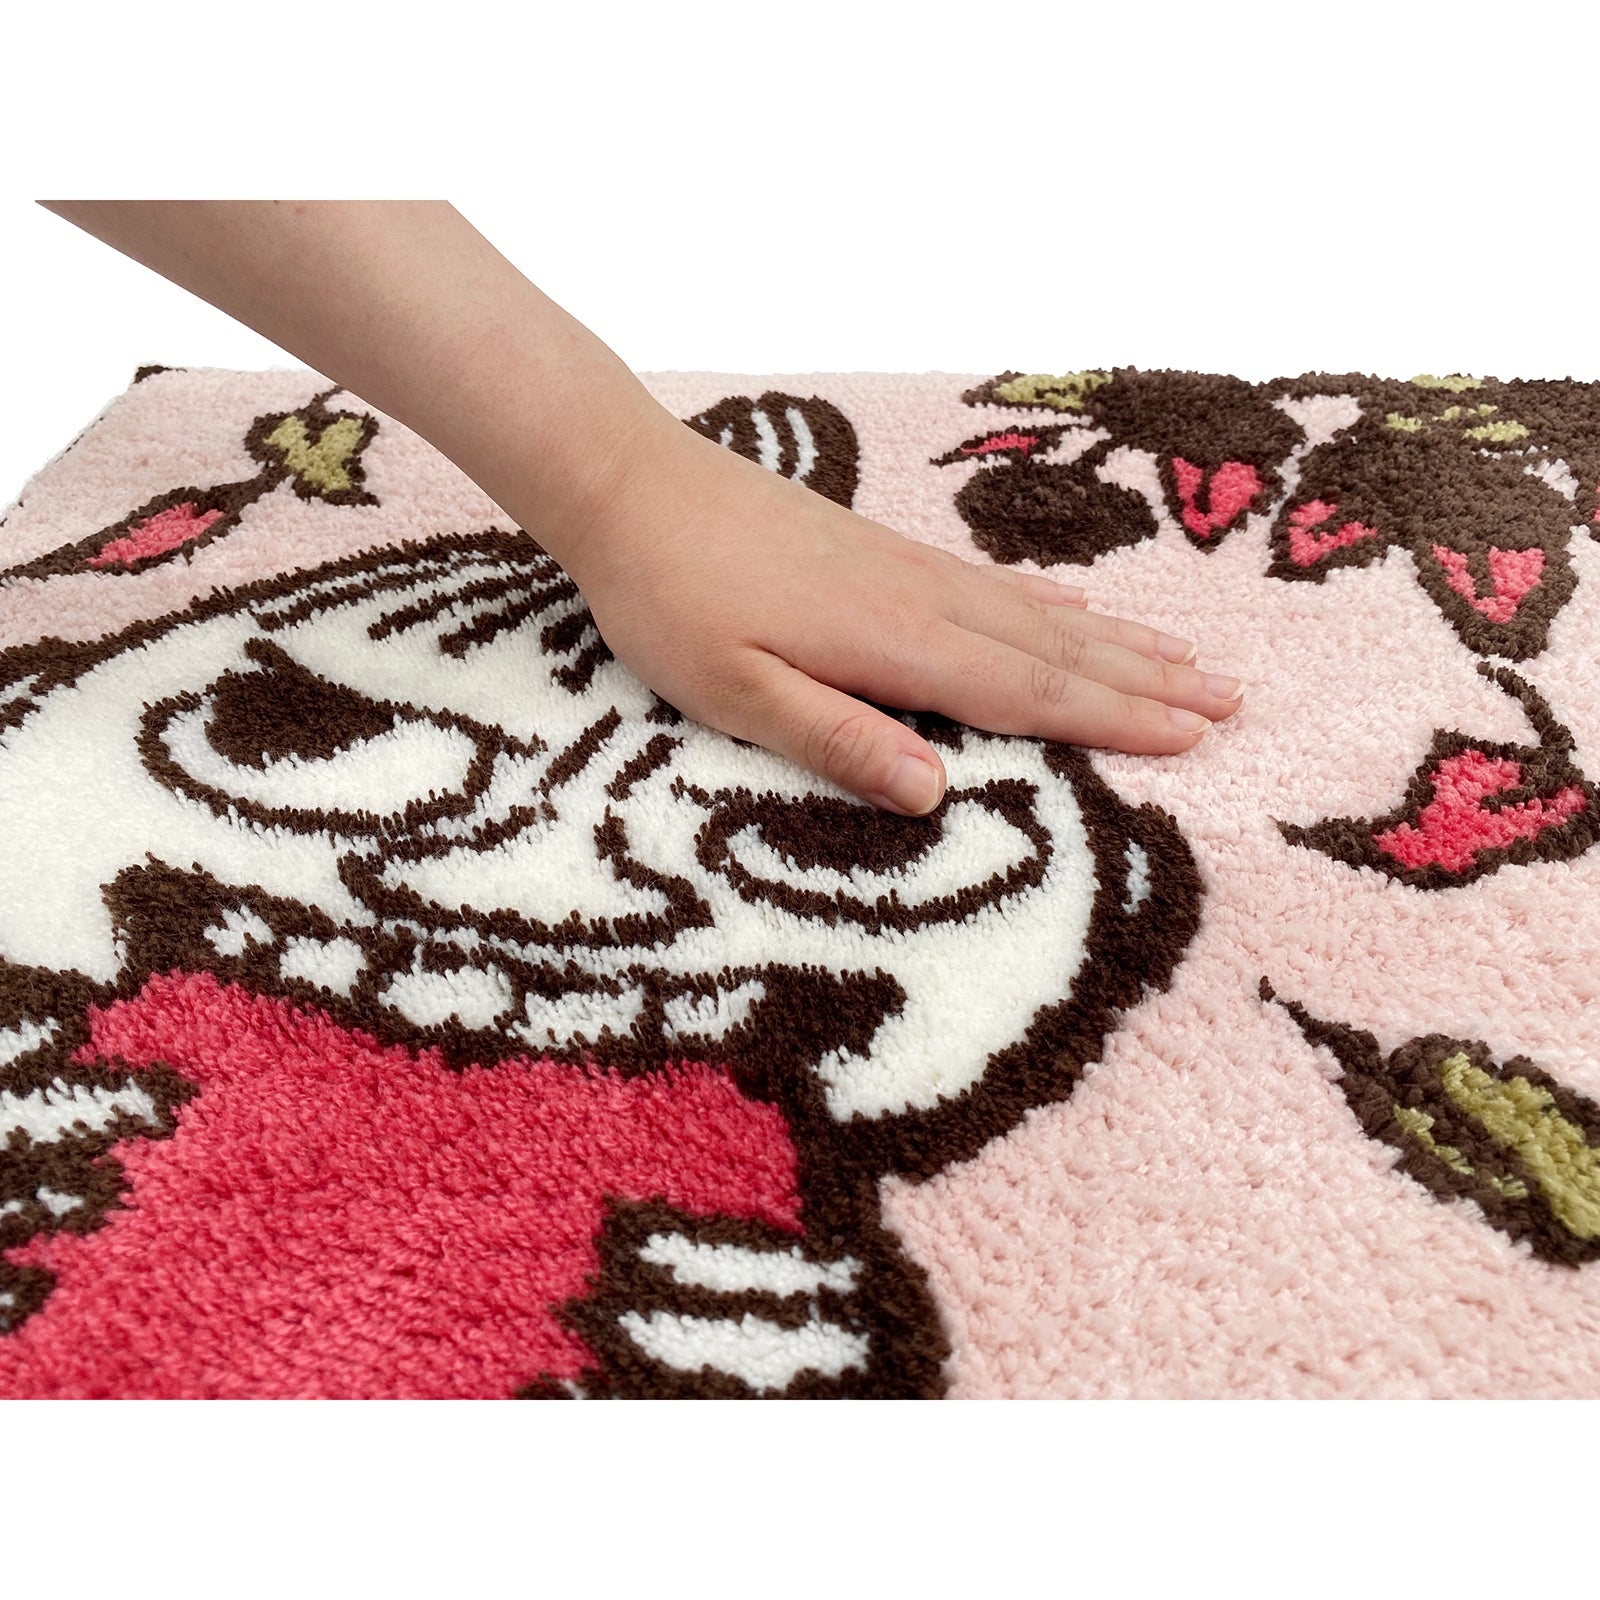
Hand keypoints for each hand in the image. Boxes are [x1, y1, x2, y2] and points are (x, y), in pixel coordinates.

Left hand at [548, 425, 1245, 814]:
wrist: (628, 482)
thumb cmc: (670, 600)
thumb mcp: (733, 693)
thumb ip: (838, 740)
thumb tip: (938, 795)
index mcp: (893, 645)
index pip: (1025, 694)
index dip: (1112, 721)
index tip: (1195, 739)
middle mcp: (920, 601)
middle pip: (1054, 650)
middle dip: (1144, 682)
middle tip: (1231, 701)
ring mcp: (905, 569)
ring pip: (1034, 613)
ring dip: (1116, 642)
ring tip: (1185, 656)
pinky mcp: (880, 552)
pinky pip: (989, 583)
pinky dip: (1046, 603)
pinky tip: (1073, 609)